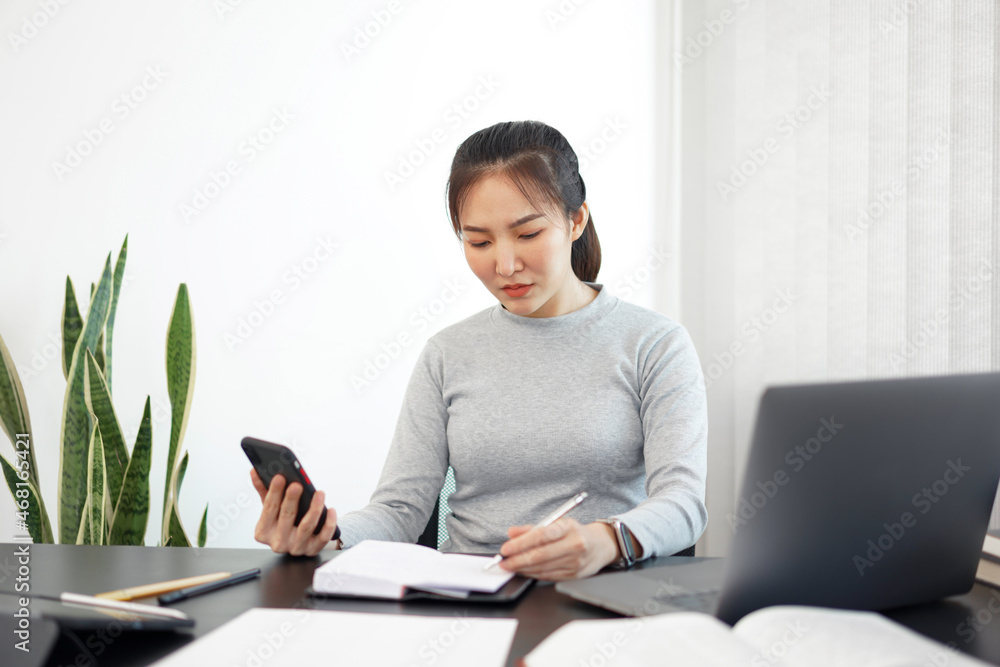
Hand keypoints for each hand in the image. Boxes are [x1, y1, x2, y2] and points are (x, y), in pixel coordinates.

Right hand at [250, 468, 338, 555]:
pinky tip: (331, 510)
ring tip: (319, 493)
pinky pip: (323, 536)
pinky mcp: (312, 550)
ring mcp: (296, 547)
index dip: (274, 493)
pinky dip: (329, 523)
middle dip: (291, 500)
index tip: (279, 477)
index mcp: (263, 531)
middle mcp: (278, 542)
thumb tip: (255, 472)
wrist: (301, 541)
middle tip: (297, 485)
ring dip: (314, 508)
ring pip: (306, 526)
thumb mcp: (272, 509)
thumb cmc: (284, 521)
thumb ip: (264, 490)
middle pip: (286, 517)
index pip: (268, 509)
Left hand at [497, 518, 618, 580]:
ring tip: (510, 566)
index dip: (521, 544)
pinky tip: (524, 571)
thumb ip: (533, 528)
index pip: (541, 536)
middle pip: (540, 555)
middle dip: (517, 560)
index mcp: (569, 528)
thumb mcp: (557, 522)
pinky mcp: (574, 576)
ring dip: (523, 569)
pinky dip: (533, 574)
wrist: (601, 545)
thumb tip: (512, 533)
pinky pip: (548, 576)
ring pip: (543, 568)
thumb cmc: (576, 532)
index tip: (506, 548)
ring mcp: (575, 563)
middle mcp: (574, 545)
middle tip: (503, 561)